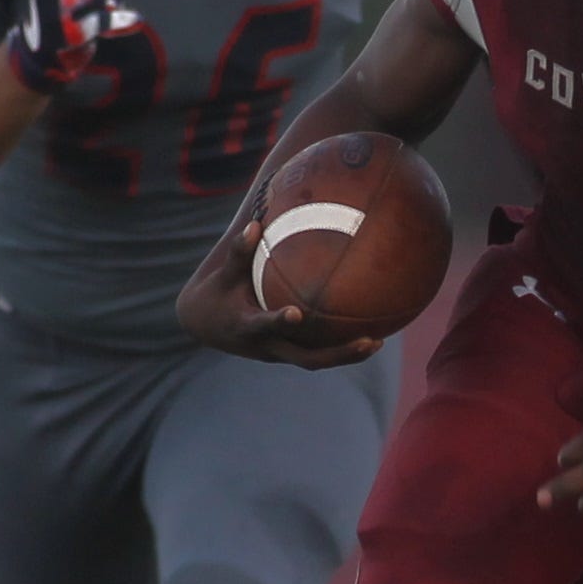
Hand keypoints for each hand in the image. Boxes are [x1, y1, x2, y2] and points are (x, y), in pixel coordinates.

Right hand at [175, 217, 385, 368]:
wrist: (205, 325)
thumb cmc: (218, 292)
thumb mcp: (225, 274)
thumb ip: (241, 252)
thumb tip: (256, 223)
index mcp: (246, 327)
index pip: (264, 326)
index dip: (279, 322)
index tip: (295, 313)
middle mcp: (266, 346)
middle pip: (306, 359)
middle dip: (339, 354)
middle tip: (369, 341)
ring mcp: (278, 354)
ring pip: (315, 361)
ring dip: (346, 356)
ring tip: (377, 342)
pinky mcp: (286, 353)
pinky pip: (316, 353)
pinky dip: (339, 348)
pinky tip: (368, 334)